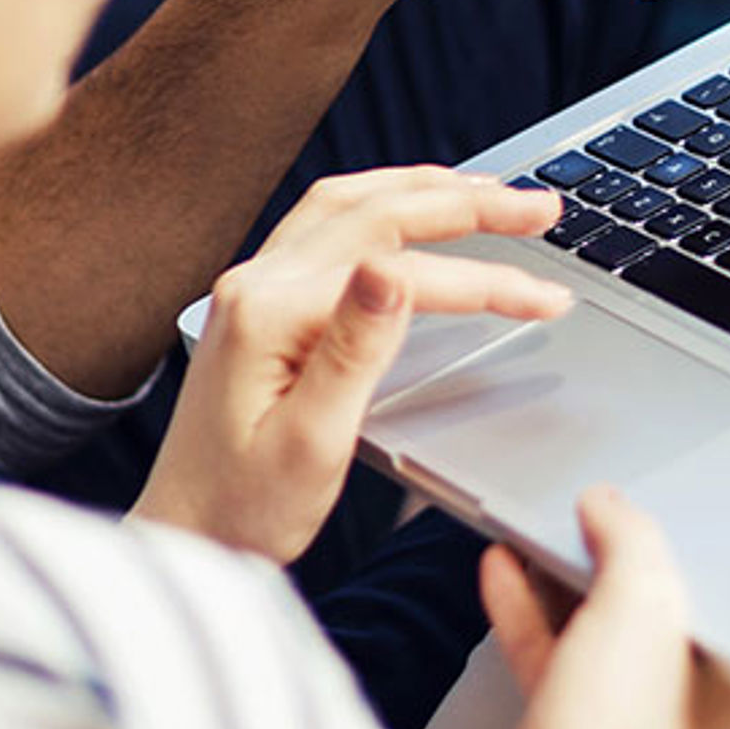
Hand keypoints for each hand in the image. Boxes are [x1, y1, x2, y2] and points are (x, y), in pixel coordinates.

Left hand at [135, 169, 569, 562]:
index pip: (402, 273)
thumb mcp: (311, 444)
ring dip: (425, 190)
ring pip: (350, 204)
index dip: (485, 281)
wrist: (182, 537)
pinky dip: (386, 206)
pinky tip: (416, 212)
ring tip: (493, 193)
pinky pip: (328, 227)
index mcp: (268, 314)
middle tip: (541, 207)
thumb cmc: (244, 511)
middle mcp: (255, 284)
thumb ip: (354, 352)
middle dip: (469, 204)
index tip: (547, 297)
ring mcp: (253, 288)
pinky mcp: (259, 305)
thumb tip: (392, 272)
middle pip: (377, 212)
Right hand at [451, 490, 729, 728]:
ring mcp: (615, 716)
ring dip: (563, 573)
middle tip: (594, 506)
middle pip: (653, 604)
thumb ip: (632, 541)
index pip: (721, 591)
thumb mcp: (643, 606)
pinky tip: (502, 569)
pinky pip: (547, 649)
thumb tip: (610, 505)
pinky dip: (524, 606)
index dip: (695, 540)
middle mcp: (677, 699)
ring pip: (593, 624)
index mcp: (725, 676)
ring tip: (538, 525)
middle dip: (621, 552)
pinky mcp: (560, 726)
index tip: (664, 498)